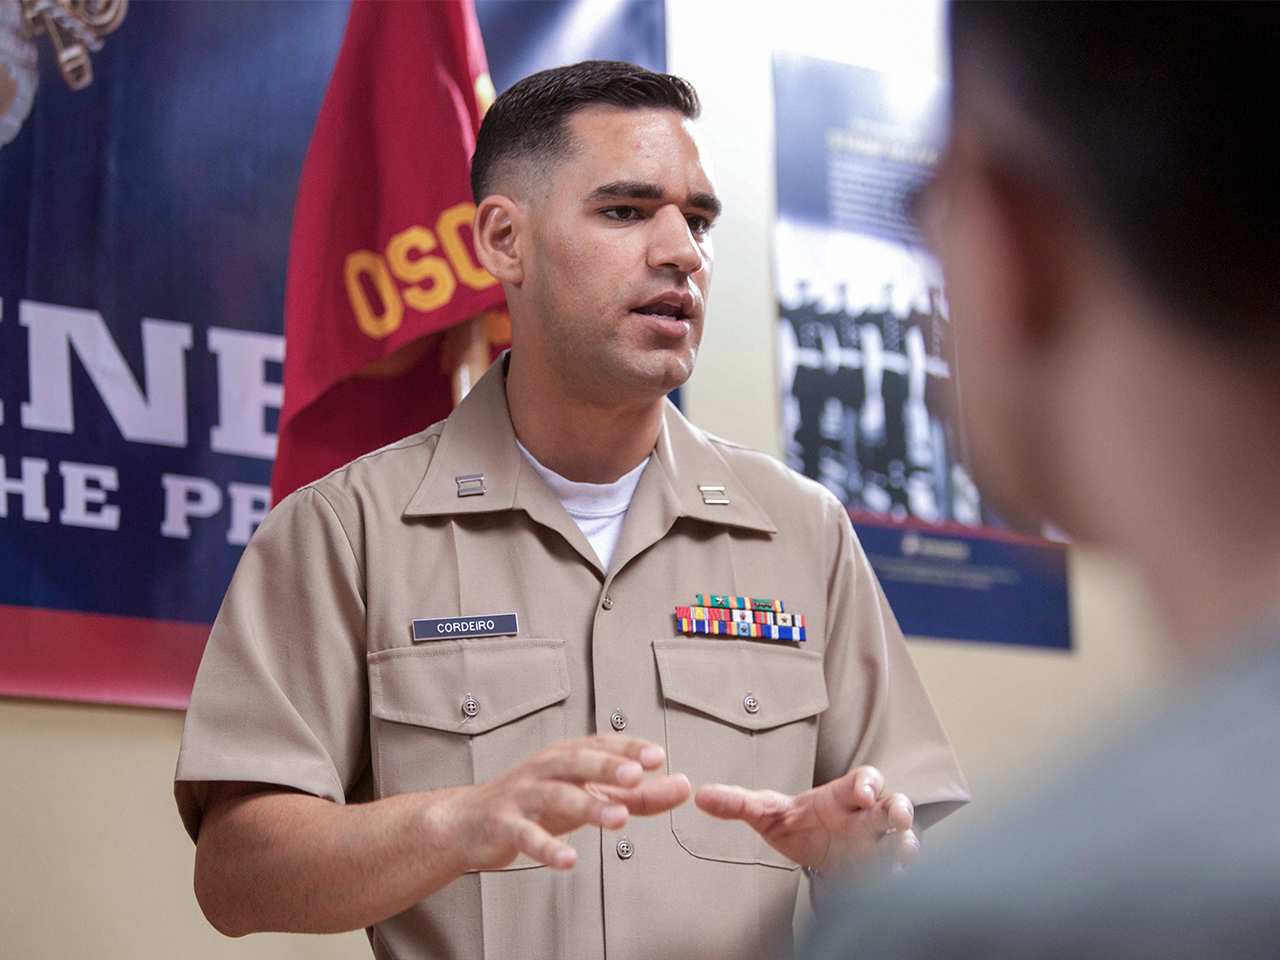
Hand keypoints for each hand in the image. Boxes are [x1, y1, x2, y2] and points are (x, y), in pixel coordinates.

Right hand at [438, 735, 690, 871]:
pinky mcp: (504, 824)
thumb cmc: (534, 803)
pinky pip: (526, 835)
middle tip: (637, 775)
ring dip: (587, 805)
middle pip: (578, 761)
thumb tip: (681, 787)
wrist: (470, 821)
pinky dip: (546, 847)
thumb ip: (635, 795)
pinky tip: (567, 859)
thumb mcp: (586, 795)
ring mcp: (522, 795)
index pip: (600, 744)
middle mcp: (545, 769)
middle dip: (608, 766)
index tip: (657, 756)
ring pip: (556, 795)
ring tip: (617, 818)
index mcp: (566, 757)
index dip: (627, 748)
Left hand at [694, 765, 917, 878]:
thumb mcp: (767, 812)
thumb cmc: (799, 824)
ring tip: (905, 854)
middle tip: (898, 818)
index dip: (868, 783)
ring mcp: (876, 845)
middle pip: (892, 806)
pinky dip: (900, 876)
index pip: (864, 779)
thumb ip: (738, 803)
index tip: (864, 793)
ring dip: (908, 845)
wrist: (814, 854)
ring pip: (903, 838)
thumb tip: (702, 796)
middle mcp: (865, 818)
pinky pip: (897, 872)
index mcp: (841, 796)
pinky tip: (894, 882)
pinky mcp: (879, 873)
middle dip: (899, 810)